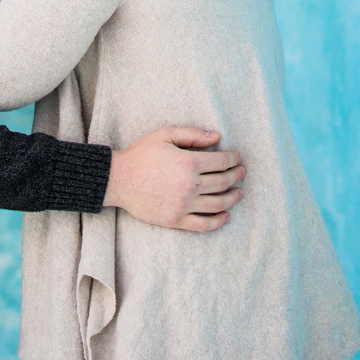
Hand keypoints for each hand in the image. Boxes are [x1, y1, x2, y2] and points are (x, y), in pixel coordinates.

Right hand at [105, 127, 245, 231]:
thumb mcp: (166, 134)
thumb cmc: (142, 154)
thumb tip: (217, 137)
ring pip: (218, 204)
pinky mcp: (175, 220)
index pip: (223, 162)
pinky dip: (219, 221)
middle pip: (224, 182)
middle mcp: (189, 185)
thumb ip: (193, 134)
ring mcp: (183, 205)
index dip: (235, 160)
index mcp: (189, 163)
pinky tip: (226, 216)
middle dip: (237, 176)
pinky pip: (203, 224)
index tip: (238, 159)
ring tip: (239, 193)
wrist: (117, 180)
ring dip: (233, 198)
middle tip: (241, 173)